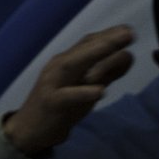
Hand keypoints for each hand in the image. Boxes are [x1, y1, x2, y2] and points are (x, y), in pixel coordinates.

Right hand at [3, 25, 134, 156]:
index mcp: (66, 62)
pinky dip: (83, 92)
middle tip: (129, 33)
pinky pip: (67, 96)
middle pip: (83, 50)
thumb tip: (128, 55)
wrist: (30, 129)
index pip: (87, 43)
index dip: (108, 35)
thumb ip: (105, 73)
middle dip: (106, 41)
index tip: (129, 29)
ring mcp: (52, 84)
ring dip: (95, 56)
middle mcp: (58, 67)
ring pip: (72, 65)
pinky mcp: (51, 103)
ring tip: (117, 50)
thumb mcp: (86, 87)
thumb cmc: (61, 106)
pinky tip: (100, 91)